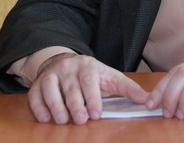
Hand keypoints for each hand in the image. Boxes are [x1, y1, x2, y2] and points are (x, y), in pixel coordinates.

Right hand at [28, 54, 148, 124]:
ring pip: (50, 88)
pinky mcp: (38, 84)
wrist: (66, 63)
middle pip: (70, 87)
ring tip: (62, 120)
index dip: (92, 96)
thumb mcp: (112, 78)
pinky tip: (46, 118)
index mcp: (88, 65)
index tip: (96, 113)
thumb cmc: (92, 75)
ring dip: (55, 105)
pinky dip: (39, 107)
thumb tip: (148, 100)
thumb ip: (129, 89)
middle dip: (75, 104)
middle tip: (80, 120)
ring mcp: (51, 74)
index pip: (89, 80)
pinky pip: (35, 94)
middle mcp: (68, 67)